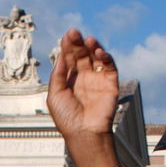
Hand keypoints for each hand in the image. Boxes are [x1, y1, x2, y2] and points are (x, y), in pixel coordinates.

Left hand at [47, 30, 119, 149]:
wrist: (84, 133)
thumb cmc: (66, 118)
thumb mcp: (55, 94)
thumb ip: (57, 74)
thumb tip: (60, 54)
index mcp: (69, 80)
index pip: (69, 58)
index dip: (68, 46)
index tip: (66, 36)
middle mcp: (84, 78)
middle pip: (81, 55)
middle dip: (78, 43)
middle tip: (75, 33)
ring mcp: (97, 80)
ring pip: (96, 57)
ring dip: (92, 47)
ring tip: (88, 39)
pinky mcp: (110, 84)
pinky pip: (109, 66)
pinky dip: (105, 57)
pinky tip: (98, 51)